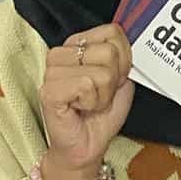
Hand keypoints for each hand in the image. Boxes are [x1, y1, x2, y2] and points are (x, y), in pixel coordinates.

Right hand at [38, 24, 134, 179]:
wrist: (86, 147)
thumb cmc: (99, 116)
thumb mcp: (121, 81)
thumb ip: (125, 58)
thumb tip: (131, 42)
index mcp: (76, 45)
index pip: (112, 32)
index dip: (123, 60)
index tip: (112, 79)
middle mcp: (61, 54)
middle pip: (109, 52)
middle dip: (112, 81)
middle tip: (98, 95)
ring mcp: (52, 71)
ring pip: (101, 72)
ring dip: (102, 95)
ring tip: (88, 103)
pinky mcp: (49, 90)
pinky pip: (86, 85)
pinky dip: (92, 103)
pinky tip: (79, 109)